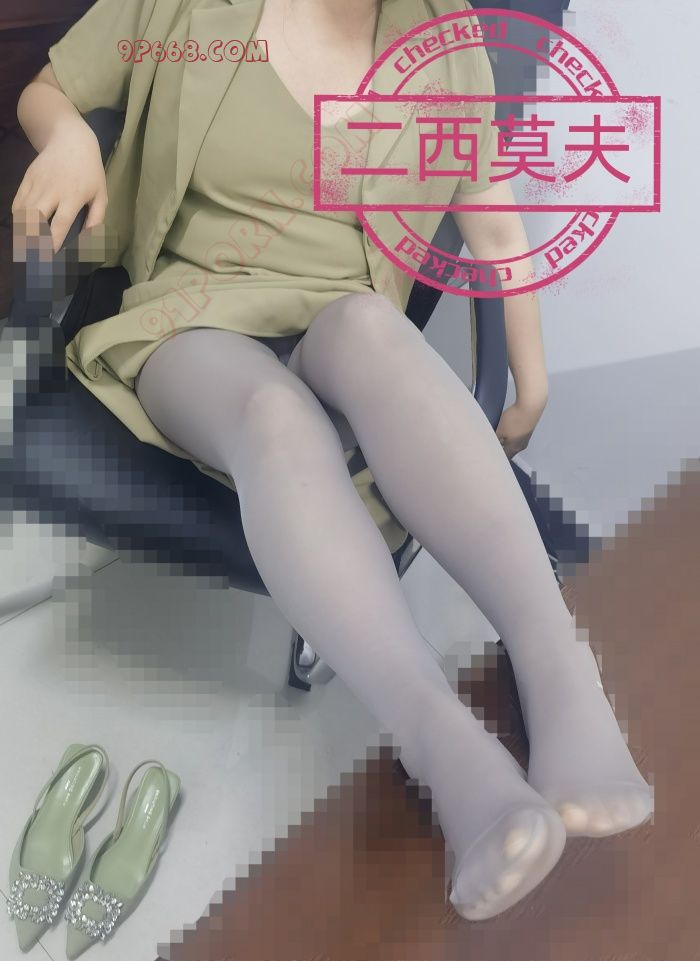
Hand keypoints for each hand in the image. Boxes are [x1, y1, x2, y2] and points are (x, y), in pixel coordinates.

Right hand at [11, 119, 107, 254]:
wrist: (71, 140)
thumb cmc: (90, 171)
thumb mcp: (101, 194)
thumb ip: (96, 218)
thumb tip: (90, 241)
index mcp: (73, 196)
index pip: (60, 223)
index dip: (52, 241)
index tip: (48, 256)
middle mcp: (52, 190)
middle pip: (36, 217)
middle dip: (31, 239)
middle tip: (31, 257)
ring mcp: (37, 183)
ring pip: (24, 211)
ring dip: (22, 231)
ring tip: (24, 249)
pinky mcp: (27, 178)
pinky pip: (18, 202)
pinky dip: (17, 217)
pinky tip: (21, 229)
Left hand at [495, 396, 546, 458]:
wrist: (530, 407)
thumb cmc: (514, 420)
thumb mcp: (500, 429)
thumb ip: (494, 438)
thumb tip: (490, 444)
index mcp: (513, 449)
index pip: (503, 457)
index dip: (495, 456)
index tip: (488, 454)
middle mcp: (520, 446)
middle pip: (508, 452)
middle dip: (500, 450)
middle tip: (491, 446)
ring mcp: (525, 439)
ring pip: (513, 444)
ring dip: (505, 443)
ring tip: (497, 438)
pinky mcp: (528, 431)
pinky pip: (517, 438)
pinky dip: (511, 437)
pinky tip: (506, 431)